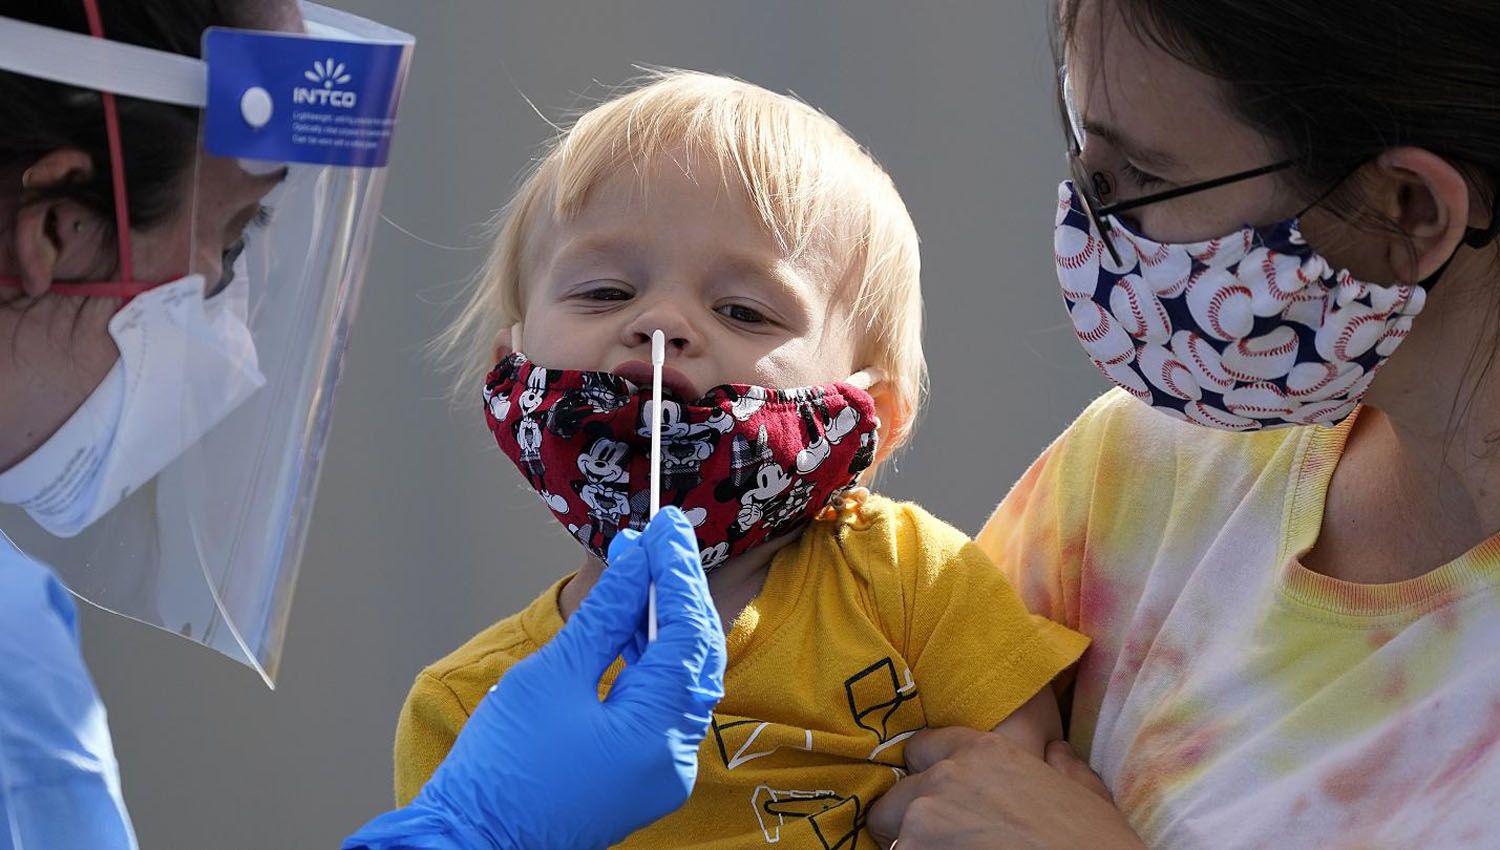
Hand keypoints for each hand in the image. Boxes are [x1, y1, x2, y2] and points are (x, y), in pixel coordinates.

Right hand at [343, 507, 725, 849]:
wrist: (471, 843)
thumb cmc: (501, 769)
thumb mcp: (550, 677)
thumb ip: (604, 617)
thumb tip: (637, 563)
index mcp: (657, 735)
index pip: (688, 634)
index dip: (677, 572)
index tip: (665, 524)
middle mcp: (674, 756)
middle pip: (695, 654)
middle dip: (676, 590)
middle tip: (660, 534)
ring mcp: (662, 769)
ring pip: (680, 677)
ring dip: (660, 620)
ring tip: (634, 564)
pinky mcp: (642, 772)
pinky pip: (660, 703)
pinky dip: (647, 659)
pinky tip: (628, 618)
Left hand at [867, 728, 1145, 849]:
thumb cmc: (1095, 844)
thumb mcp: (1085, 791)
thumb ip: (1059, 764)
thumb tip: (1055, 751)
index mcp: (984, 752)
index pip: (920, 749)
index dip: (927, 776)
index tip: (938, 801)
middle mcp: (945, 778)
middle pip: (895, 797)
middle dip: (908, 820)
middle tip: (941, 843)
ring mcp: (923, 821)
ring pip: (892, 836)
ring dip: (913, 848)